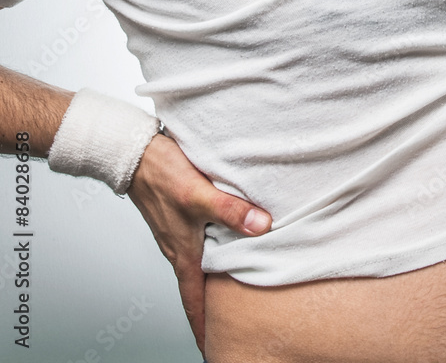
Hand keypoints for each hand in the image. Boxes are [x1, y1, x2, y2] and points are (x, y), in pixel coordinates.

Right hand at [126, 132, 271, 353]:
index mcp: (182, 252)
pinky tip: (227, 238)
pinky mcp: (178, 213)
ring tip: (235, 284)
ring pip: (199, 262)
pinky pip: (198, 240)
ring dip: (213, 276)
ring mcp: (176, 231)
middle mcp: (178, 246)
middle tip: (231, 324)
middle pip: (198, 285)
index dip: (203, 327)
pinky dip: (213, 248)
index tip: (211, 350)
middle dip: (212, 307)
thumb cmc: (161, 174)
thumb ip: (230, 210)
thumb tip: (263, 226)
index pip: (193, 300)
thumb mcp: (198, 194)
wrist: (134, 151)